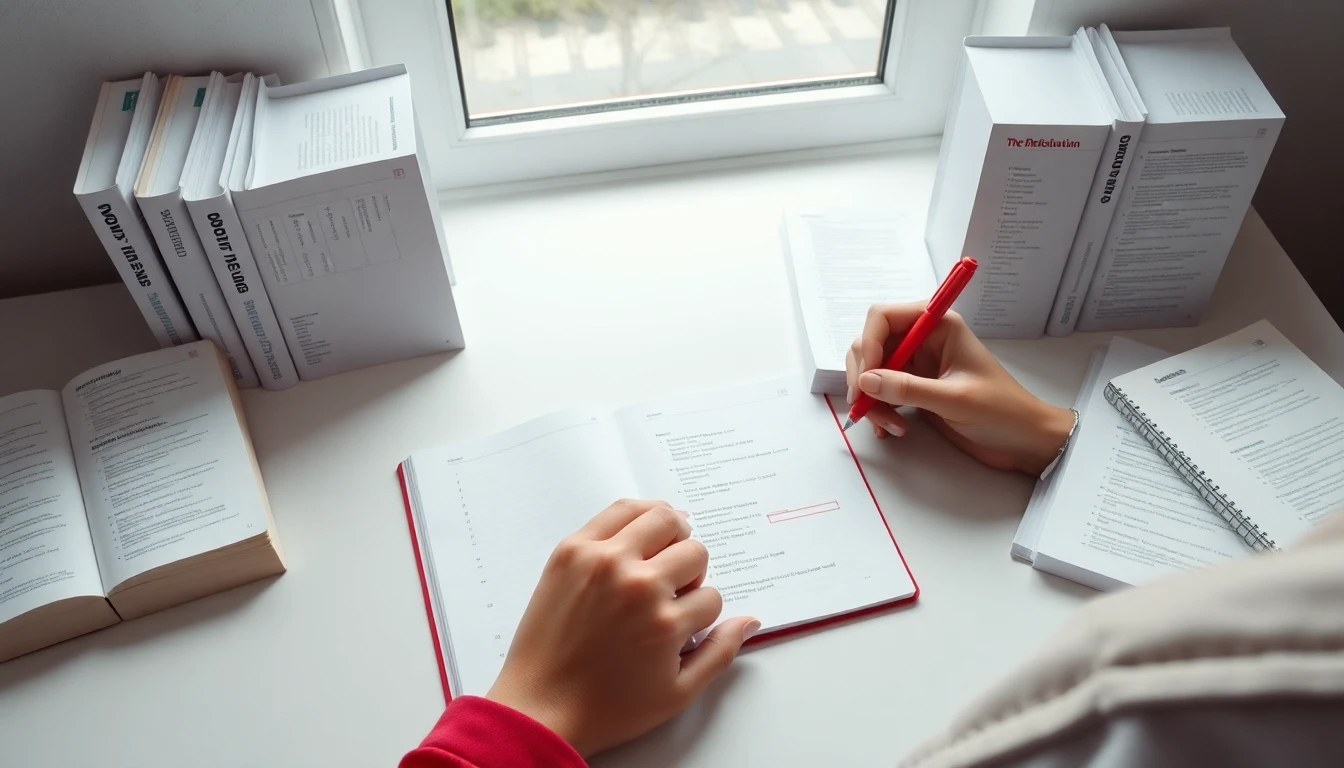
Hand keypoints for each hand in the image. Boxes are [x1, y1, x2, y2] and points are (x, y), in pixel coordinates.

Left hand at [485, 499, 759, 756]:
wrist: (541, 706)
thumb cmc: (605, 706)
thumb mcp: (677, 694)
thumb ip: (720, 653)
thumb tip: (750, 620)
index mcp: (665, 622)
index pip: (711, 595)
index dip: (701, 612)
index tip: (680, 625)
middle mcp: (636, 583)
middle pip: (693, 550)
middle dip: (692, 572)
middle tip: (672, 590)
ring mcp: (601, 560)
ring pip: (662, 517)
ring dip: (672, 536)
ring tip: (659, 557)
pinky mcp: (572, 549)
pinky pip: (620, 509)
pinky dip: (638, 516)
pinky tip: (638, 534)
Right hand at [845, 303, 1074, 474]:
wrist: (1023, 440)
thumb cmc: (1001, 412)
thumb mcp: (954, 399)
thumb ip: (907, 388)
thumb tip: (866, 380)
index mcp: (938, 326)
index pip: (883, 317)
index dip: (868, 344)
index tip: (866, 379)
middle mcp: (924, 339)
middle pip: (871, 344)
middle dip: (865, 377)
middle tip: (867, 408)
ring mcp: (918, 364)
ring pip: (872, 371)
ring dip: (871, 399)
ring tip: (889, 425)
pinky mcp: (915, 387)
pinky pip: (881, 391)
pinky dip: (878, 409)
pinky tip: (890, 428)